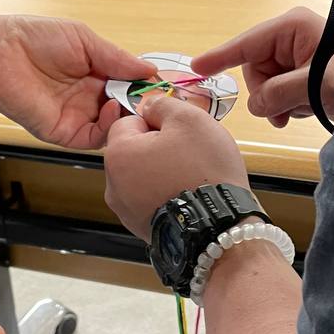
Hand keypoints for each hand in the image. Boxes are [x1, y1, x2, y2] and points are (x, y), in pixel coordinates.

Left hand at [0, 14, 153, 150]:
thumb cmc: (35, 38)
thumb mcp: (84, 40)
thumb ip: (116, 58)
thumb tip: (149, 69)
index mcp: (94, 75)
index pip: (128, 87)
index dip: (144, 87)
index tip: (161, 84)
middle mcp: (88, 98)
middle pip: (124, 109)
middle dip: (140, 105)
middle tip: (156, 99)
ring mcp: (76, 116)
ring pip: (113, 127)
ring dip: (127, 117)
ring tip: (135, 103)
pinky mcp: (63, 132)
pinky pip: (93, 137)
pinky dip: (108, 127)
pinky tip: (111, 108)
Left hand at [104, 92, 248, 239]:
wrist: (220, 228)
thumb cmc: (205, 173)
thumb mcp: (189, 120)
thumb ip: (163, 105)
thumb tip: (151, 105)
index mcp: (118, 155)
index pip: (128, 121)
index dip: (155, 120)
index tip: (176, 128)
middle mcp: (113, 185)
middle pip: (134, 150)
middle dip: (158, 147)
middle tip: (189, 152)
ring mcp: (126, 210)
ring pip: (143, 176)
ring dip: (162, 171)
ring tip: (191, 175)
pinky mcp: (142, 228)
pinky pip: (151, 199)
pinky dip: (165, 194)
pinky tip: (188, 193)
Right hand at [192, 8, 333, 127]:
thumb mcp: (313, 84)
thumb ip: (277, 94)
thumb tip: (256, 107)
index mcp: (293, 26)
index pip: (247, 42)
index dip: (221, 57)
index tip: (196, 67)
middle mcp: (292, 38)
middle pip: (254, 70)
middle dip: (265, 93)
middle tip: (285, 109)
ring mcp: (298, 58)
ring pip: (265, 86)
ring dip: (278, 104)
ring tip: (302, 109)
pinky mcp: (304, 77)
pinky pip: (279, 94)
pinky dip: (287, 107)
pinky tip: (306, 111)